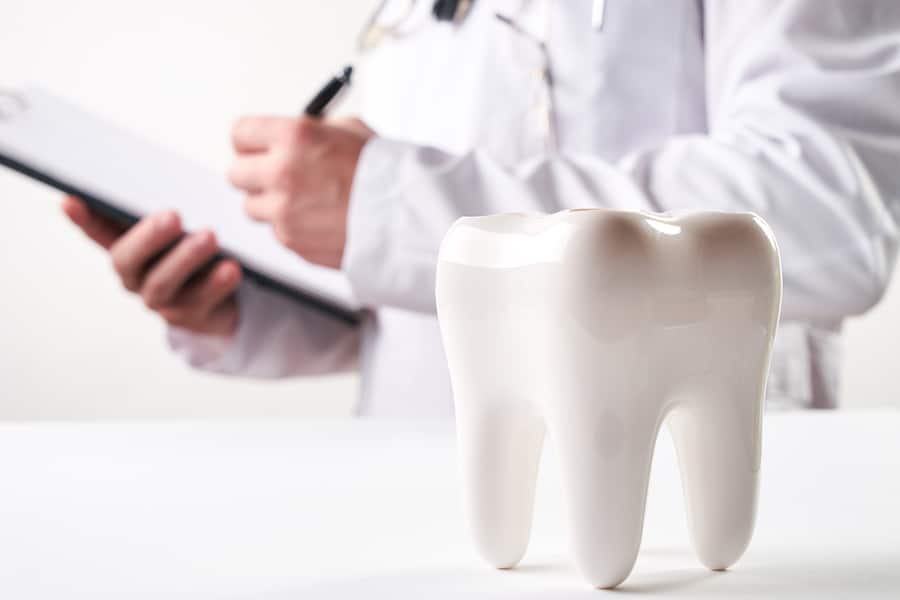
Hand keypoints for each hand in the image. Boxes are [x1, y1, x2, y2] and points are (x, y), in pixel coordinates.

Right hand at [61, 196, 241, 336]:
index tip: (71, 199)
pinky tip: (231, 268)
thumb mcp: (183, 229)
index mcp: (128, 248)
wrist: (224, 297)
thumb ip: (169, 209)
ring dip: (186, 258)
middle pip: (128, 259)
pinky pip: (202, 301)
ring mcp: (161, 300)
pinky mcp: (192, 316)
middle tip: (173, 216)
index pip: (97, 231)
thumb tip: (171, 176)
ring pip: (163, 282)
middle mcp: (135, 276)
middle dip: (149, 237)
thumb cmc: (197, 248)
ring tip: (210, 237)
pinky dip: (217, 283)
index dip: (84, 219)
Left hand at [227, 116, 373, 267]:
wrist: (406, 216)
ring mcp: (283, 211)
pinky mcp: (291, 240)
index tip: (257, 147)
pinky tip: (321, 221)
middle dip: (254, 174)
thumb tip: (289, 137)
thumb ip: (310, 131)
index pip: (240, 133)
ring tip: (305, 202)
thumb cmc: (385, 172)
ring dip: (272, 204)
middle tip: (277, 176)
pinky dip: (293, 228)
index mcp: (293, 137)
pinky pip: (278, 232)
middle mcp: (280, 172)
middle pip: (236, 173)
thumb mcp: (350, 130)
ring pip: (253, 207)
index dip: (250, 141)